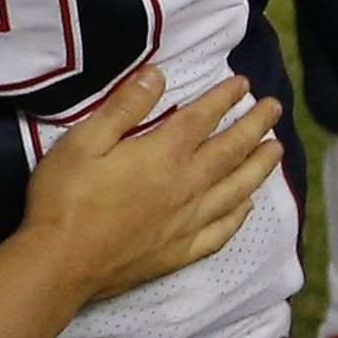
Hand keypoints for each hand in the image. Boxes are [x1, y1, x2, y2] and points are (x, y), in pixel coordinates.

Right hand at [24, 67, 283, 302]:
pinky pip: (221, 231)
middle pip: (229, 152)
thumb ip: (124, 107)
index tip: (244, 83)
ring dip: (258, 168)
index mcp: (162, 156)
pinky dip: (239, 216)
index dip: (224, 99)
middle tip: (275, 108)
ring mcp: (187, 223)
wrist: (61, 262)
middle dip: (254, 126)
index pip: (202, 120)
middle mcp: (185, 188)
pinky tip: (247, 207)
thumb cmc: (66, 196)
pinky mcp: (180, 253)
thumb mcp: (84, 140)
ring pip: (235, 190)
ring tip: (277, 151)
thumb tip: (158, 75)